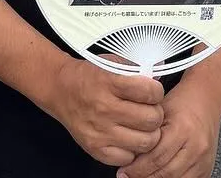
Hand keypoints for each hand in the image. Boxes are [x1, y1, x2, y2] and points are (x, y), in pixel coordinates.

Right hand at [43, 59, 164, 166]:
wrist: (60, 89)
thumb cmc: (90, 76)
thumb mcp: (112, 62)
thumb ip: (137, 69)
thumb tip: (159, 76)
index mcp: (110, 82)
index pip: (150, 92)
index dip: (157, 92)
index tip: (153, 92)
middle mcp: (104, 107)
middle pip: (151, 120)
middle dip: (156, 114)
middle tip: (149, 110)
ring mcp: (99, 131)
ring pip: (145, 142)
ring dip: (149, 134)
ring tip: (142, 126)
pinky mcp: (95, 148)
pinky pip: (128, 158)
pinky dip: (132, 150)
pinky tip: (127, 137)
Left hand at [118, 83, 220, 177]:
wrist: (207, 100)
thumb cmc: (180, 103)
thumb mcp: (159, 112)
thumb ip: (146, 134)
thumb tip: (128, 157)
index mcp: (182, 129)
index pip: (156, 157)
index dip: (137, 168)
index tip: (123, 172)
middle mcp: (196, 147)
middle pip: (166, 172)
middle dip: (143, 177)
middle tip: (127, 177)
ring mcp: (204, 160)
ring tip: (141, 177)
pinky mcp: (207, 168)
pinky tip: (158, 176)